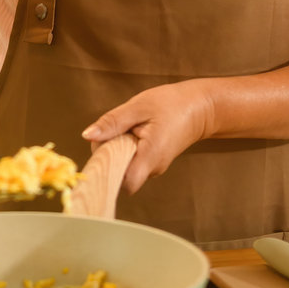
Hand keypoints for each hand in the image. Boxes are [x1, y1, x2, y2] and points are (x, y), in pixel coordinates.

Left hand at [81, 80, 213, 194]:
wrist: (200, 107)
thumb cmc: (171, 104)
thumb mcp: (138, 107)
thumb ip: (113, 122)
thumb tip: (88, 136)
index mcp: (150, 156)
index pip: (124, 183)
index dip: (107, 172)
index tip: (101, 152)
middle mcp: (153, 168)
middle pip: (121, 175)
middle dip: (109, 156)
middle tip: (114, 131)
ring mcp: (154, 167)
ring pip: (125, 168)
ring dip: (118, 151)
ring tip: (128, 129)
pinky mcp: (154, 162)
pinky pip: (133, 162)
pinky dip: (126, 149)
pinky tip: (133, 133)